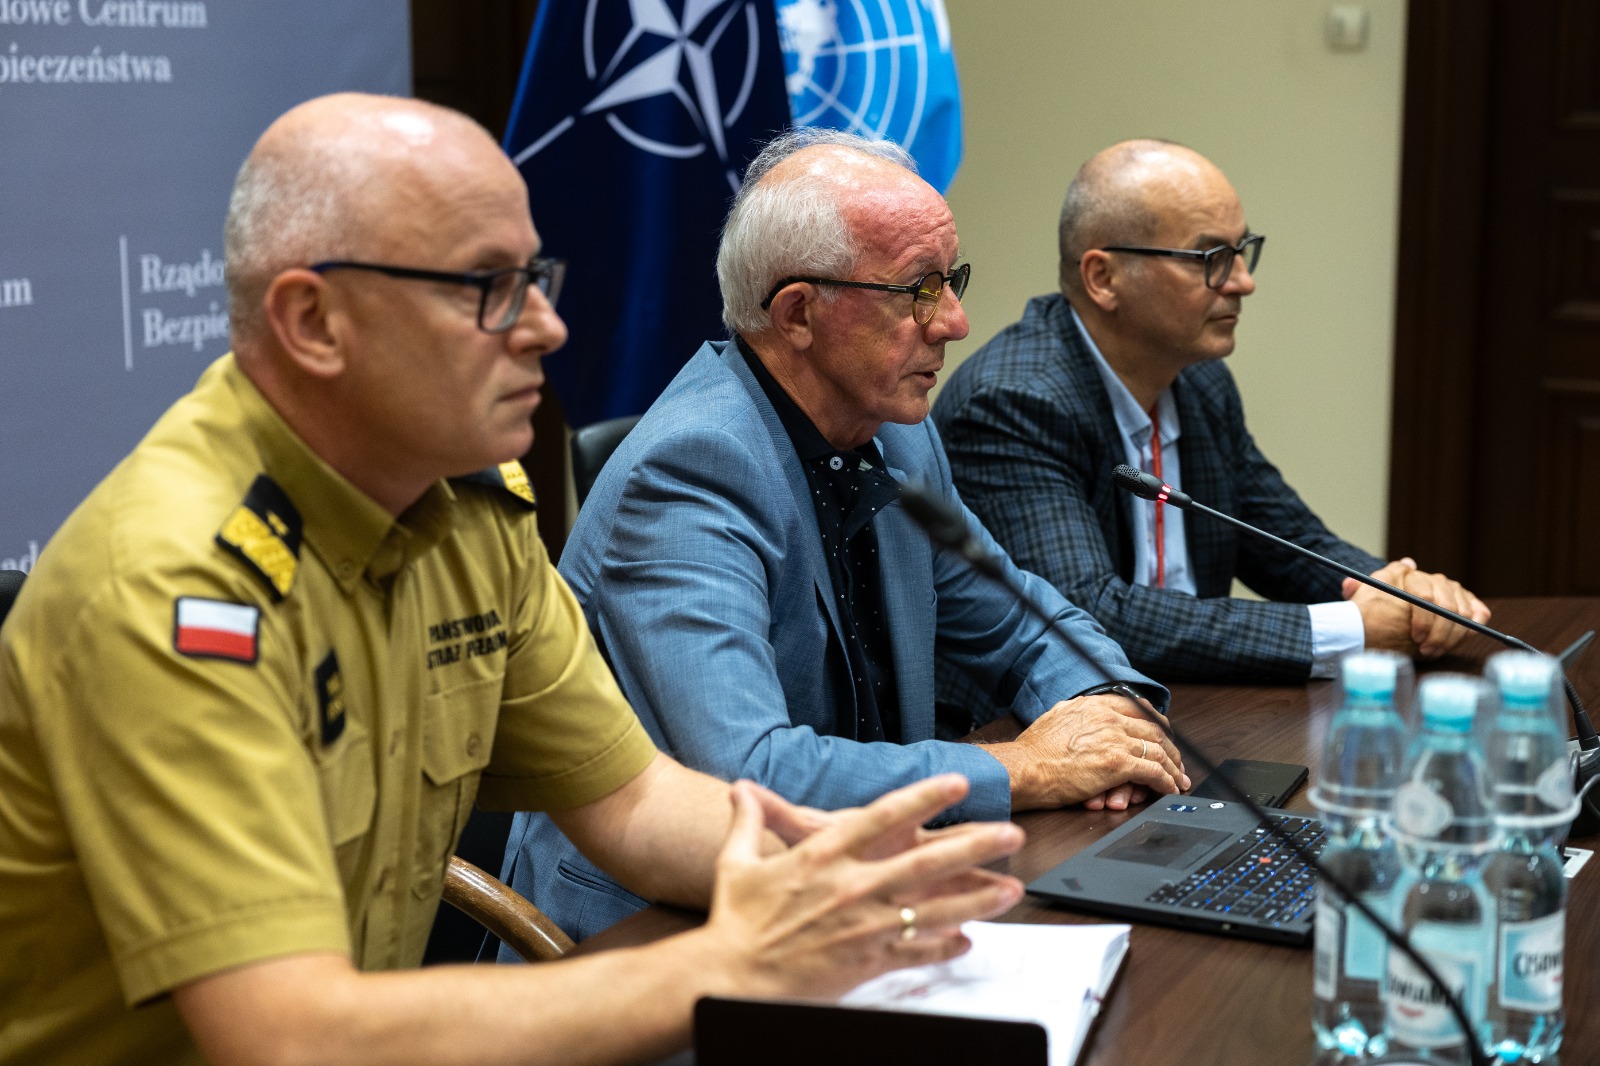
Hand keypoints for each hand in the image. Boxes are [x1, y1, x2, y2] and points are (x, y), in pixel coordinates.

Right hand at [699, 775, 1025, 1000]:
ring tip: (1011, 889)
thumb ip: (751, 821)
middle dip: (974, 846)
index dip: (924, 797)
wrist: (732, 976)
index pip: (884, 816)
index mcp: (825, 855)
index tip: (956, 782)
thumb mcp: (737, 862)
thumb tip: (741, 790)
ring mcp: (865, 926)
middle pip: (927, 862)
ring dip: (977, 899)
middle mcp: (853, 886)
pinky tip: (967, 941)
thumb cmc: (734, 919)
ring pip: (934, 909)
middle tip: (1010, 834)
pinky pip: (915, 953)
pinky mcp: (866, 962)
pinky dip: (943, 947)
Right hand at [985, 693, 1187, 810]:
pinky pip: (1153, 772)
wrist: (1025, 768)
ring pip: (1157, 750)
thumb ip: (1076, 714)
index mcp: (1093, 705)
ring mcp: (1114, 740)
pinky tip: (1170, 788)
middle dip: (1169, 746)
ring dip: (1173, 766)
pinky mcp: (1118, 764)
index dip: (1155, 721)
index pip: (1136, 707)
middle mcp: (1107, 718)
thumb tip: (1082, 713)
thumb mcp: (1056, 718)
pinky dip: (1166, 781)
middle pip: (1152, 729)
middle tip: (1176, 759)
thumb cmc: (1033, 751)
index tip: (1162, 731)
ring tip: (1179, 777)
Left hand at [1344, 558, 1490, 657]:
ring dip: (1452, 634)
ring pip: (1462, 610)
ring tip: (1437, 651)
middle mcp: (1434, 580)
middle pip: (1446, 605)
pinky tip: (1468, 632)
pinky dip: (1475, 620)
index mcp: (1410, 576)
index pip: (1424, 595)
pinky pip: (1478, 610)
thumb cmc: (1376, 608)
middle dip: (1439, 631)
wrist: (1391, 612)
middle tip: (1427, 650)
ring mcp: (1452, 591)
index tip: (1415, 637)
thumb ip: (1356, 591)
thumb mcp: (1363, 598)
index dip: (1423, 618)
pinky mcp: (1466, 603)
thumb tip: (1350, 584)